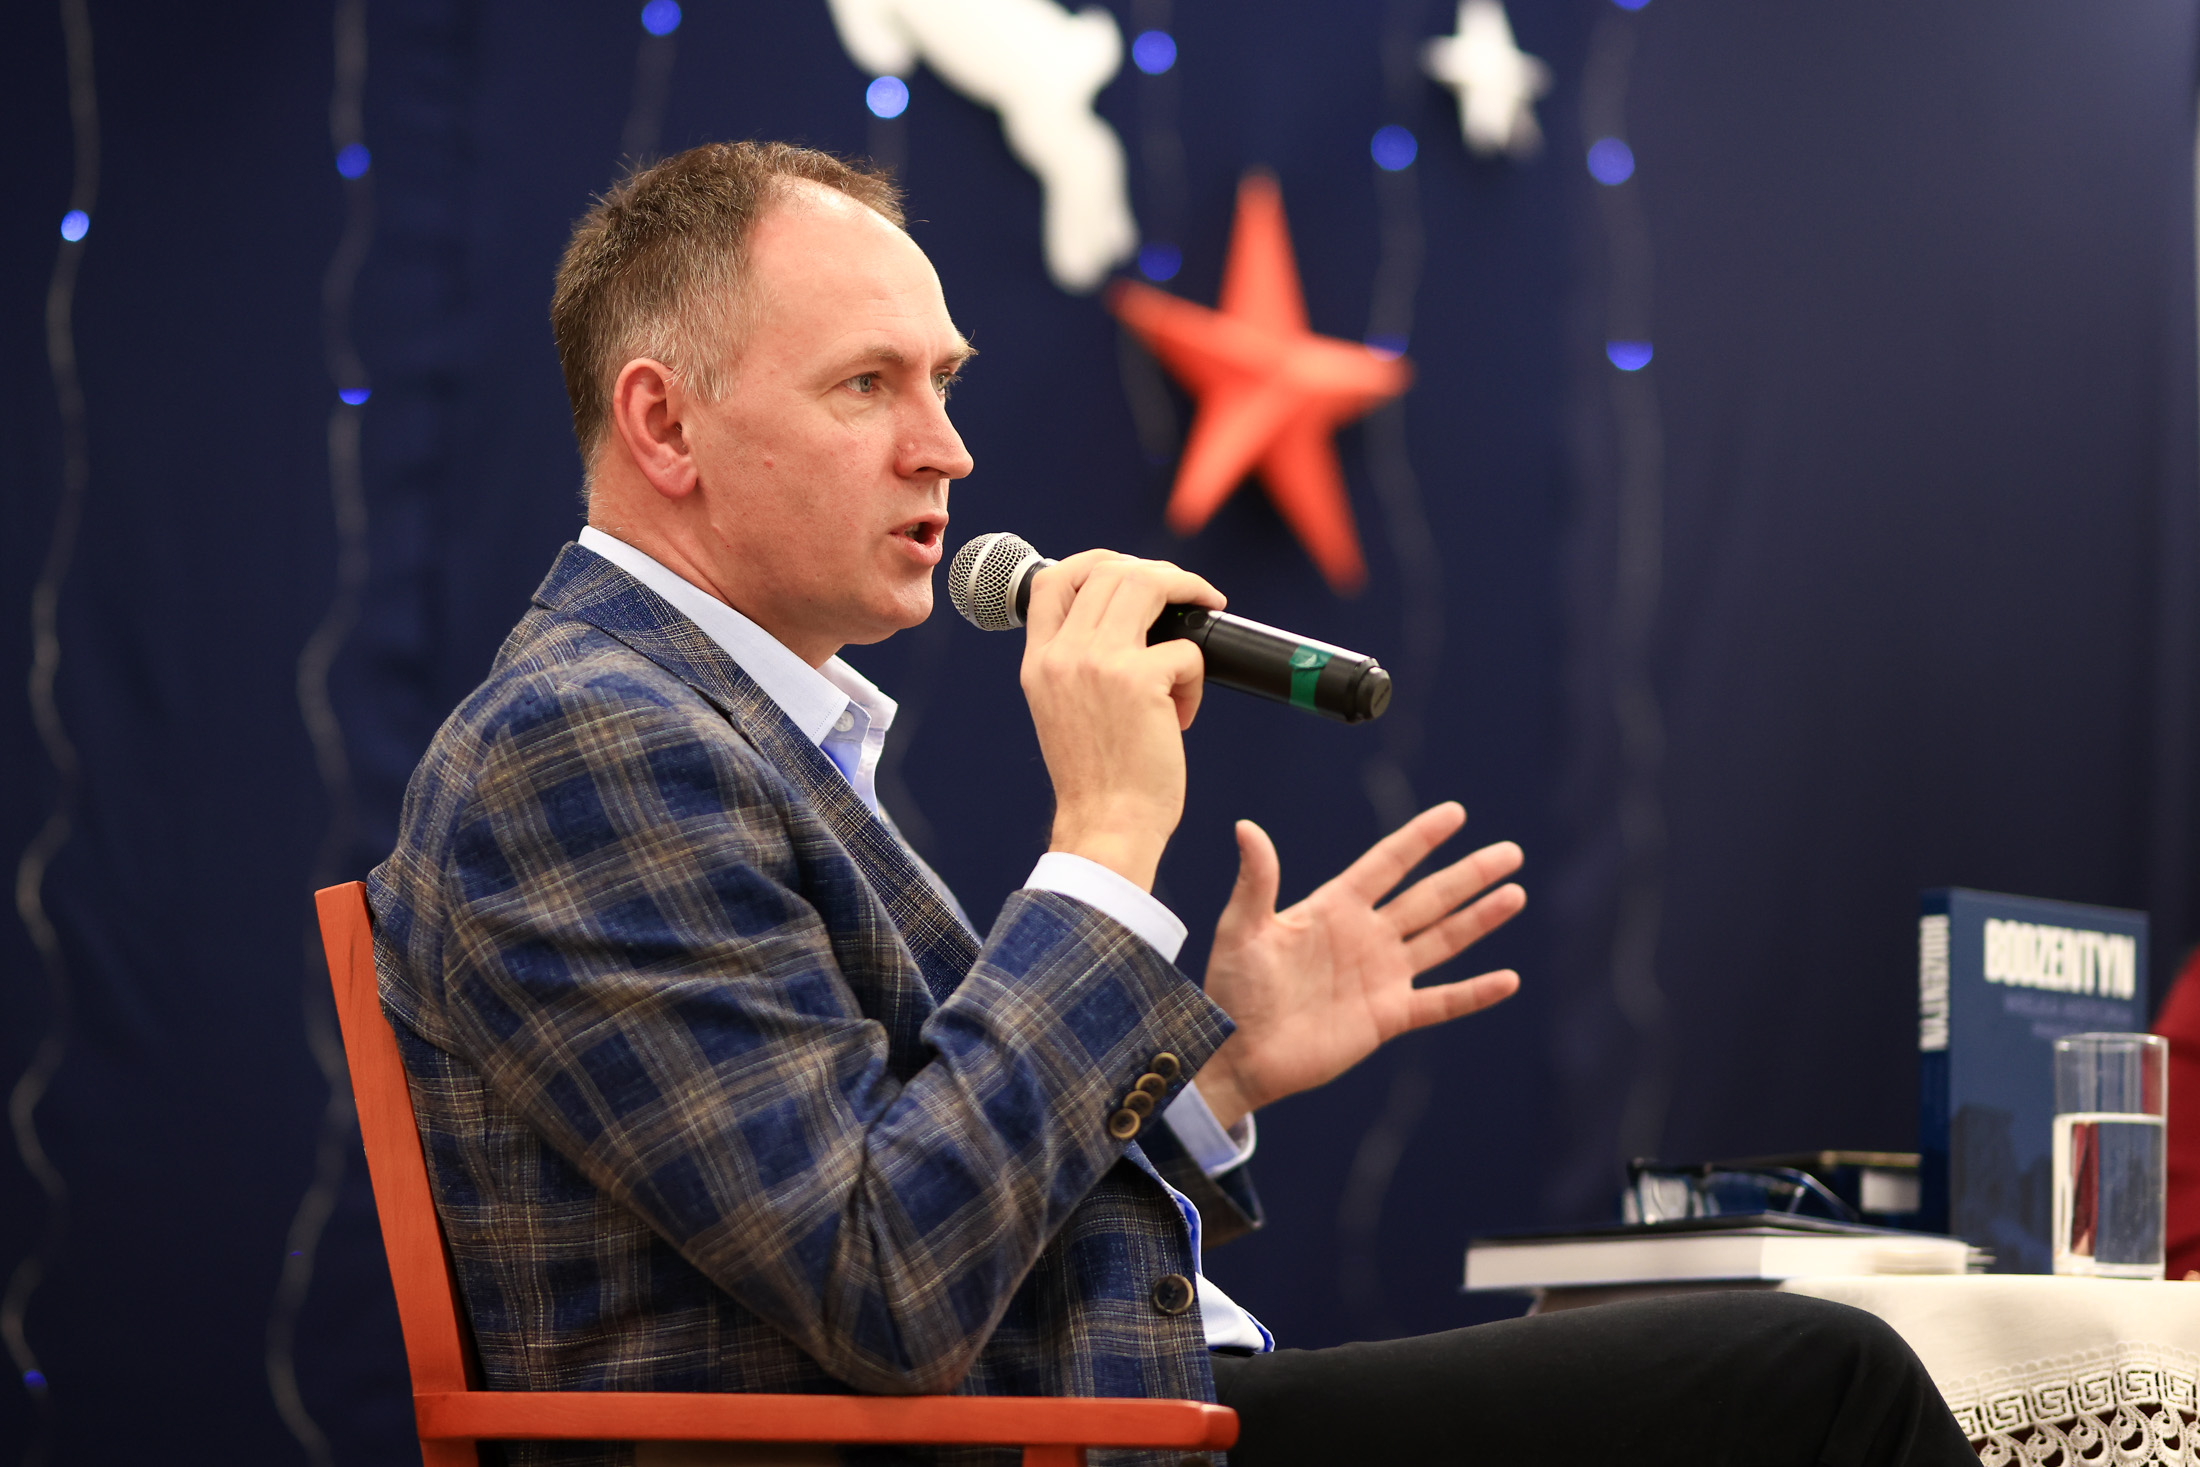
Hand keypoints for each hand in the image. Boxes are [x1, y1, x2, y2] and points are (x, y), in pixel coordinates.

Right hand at [1020, 551, 1224, 890]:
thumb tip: (1132, 620)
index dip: (1097, 561)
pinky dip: (1195, 678)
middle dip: (1159, 573)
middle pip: (1110, 570)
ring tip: (1204, 614)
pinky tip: (1182, 714)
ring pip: (1147, 585)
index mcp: (1039, 662)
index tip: (1131, 571)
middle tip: (1189, 594)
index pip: (1053, 579)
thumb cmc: (1096, 778)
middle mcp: (1063, 654)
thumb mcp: (1063, 709)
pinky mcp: (1140, 680)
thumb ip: (1078, 664)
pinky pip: (1185, 648)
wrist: (1105, 825)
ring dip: (1187, 594)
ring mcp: (1100, 662)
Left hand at [1193, 803, 1524, 1129]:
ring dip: (1479, 920)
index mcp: (1334, 908)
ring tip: (1515, 895)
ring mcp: (1380, 976)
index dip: (1421, 839)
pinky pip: (1440, 1003)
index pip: (1387, 864)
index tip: (1456, 813)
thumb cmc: (1232, 988)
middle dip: (1469, 875)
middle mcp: (1365, 936)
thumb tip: (1246, 826)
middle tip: (1510, 852)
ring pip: (1442, 941)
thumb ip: (1256, 881)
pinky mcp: (1387, 1017)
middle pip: (1428, 898)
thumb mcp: (1242, 929)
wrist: (1237, 1053)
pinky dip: (1474, 993)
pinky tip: (1508, 980)